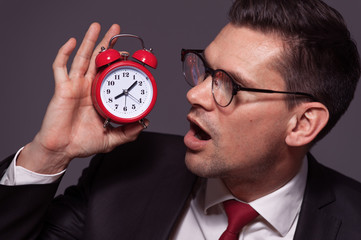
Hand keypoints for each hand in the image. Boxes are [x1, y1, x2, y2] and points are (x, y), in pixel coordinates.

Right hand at [17, 23, 146, 173]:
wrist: (62, 149)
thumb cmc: (82, 143)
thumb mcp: (111, 139)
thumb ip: (128, 133)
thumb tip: (144, 124)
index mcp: (100, 96)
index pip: (111, 74)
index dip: (120, 64)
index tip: (131, 57)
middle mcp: (88, 87)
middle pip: (98, 60)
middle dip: (107, 44)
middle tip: (116, 30)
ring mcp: (75, 86)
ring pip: (83, 58)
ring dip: (89, 41)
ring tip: (98, 27)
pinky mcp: (62, 88)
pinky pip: (61, 67)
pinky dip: (65, 53)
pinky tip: (72, 42)